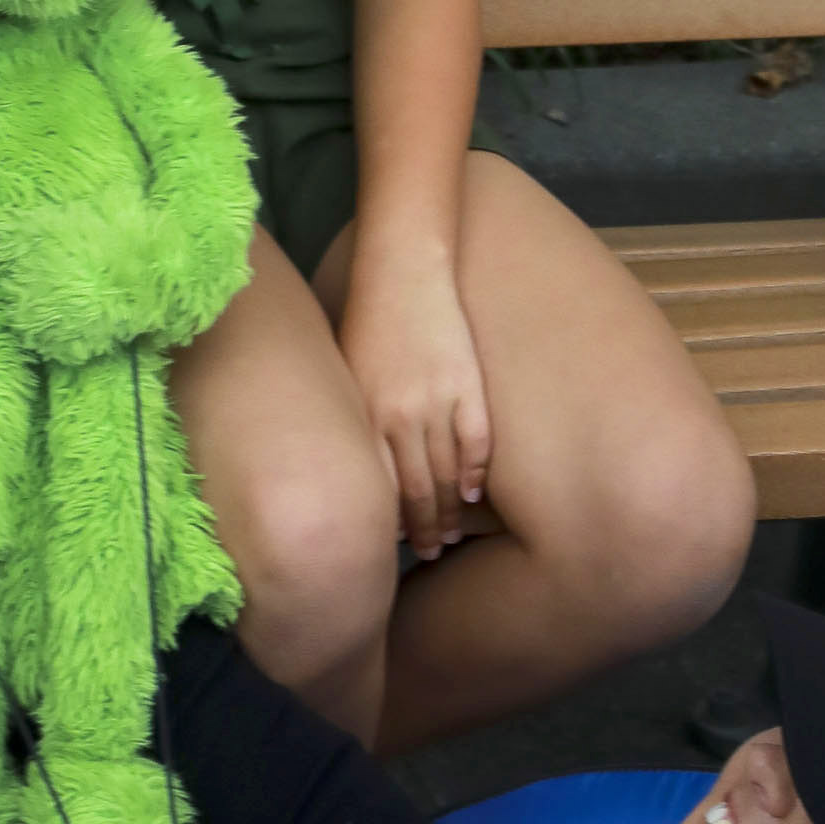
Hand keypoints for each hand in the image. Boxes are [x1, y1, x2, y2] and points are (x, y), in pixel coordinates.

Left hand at [336, 240, 490, 557]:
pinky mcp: (468, 385)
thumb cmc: (366, 322)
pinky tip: (472, 493)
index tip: (397, 544)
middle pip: (416, 488)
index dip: (392, 521)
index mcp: (367, 414)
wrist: (401, 271)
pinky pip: (477, 441)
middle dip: (423, 527)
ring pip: (447, 473)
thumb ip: (357, 419)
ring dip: (449, 509)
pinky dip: (476, 471)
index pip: (381, 486)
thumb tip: (362, 469)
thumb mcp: (347, 373)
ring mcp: (438, 401)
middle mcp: (402, 415)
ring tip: (452, 534)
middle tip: (430, 552)